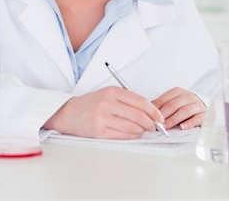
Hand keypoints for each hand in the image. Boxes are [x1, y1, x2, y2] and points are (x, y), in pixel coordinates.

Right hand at [43, 87, 163, 138]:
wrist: (69, 113)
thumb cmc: (91, 104)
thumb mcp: (108, 94)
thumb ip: (127, 100)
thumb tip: (150, 111)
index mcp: (112, 91)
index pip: (140, 101)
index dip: (153, 111)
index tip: (159, 117)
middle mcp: (108, 103)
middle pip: (138, 115)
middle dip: (151, 123)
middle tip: (154, 127)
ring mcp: (103, 117)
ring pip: (132, 127)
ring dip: (142, 131)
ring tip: (143, 130)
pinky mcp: (100, 131)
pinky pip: (123, 136)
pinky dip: (132, 136)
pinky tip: (133, 134)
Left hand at [152, 87, 205, 129]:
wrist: (205, 105)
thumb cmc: (186, 104)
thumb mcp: (175, 101)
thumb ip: (164, 105)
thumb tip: (149, 111)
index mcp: (178, 91)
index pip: (165, 99)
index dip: (156, 108)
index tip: (150, 116)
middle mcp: (188, 96)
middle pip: (173, 105)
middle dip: (163, 115)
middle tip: (157, 124)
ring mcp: (197, 105)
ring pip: (184, 111)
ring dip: (173, 119)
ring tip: (166, 126)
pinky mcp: (204, 114)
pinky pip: (197, 118)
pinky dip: (189, 123)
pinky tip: (182, 127)